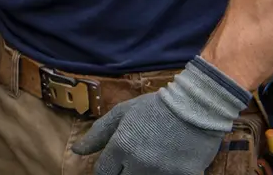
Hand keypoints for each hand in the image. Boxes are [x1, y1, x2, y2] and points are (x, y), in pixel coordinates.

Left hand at [71, 56, 250, 174]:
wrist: (196, 105)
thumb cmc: (155, 107)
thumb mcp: (122, 113)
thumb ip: (98, 133)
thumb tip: (77, 151)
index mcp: (121, 146)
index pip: (102, 172)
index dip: (105, 170)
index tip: (112, 166)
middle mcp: (139, 163)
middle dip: (122, 173)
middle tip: (130, 163)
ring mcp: (163, 173)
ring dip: (142, 174)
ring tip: (149, 161)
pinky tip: (168, 165)